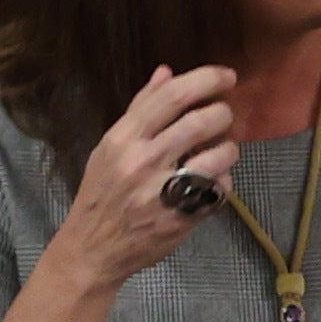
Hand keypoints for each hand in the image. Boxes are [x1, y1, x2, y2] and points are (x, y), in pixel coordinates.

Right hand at [52, 65, 239, 301]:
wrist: (91, 250)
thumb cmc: (102, 193)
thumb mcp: (110, 147)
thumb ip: (140, 109)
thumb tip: (167, 71)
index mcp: (123, 139)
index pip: (171, 96)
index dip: (207, 79)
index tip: (227, 76)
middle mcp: (142, 161)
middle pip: (202, 121)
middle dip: (224, 113)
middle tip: (224, 116)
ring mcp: (163, 191)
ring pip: (220, 154)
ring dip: (229, 147)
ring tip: (220, 150)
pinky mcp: (181, 218)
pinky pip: (220, 188)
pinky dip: (223, 181)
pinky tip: (210, 182)